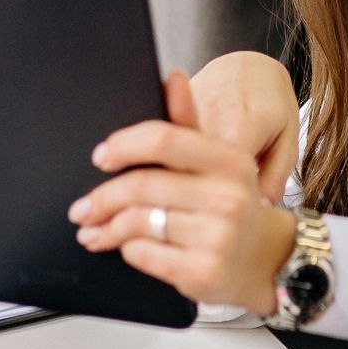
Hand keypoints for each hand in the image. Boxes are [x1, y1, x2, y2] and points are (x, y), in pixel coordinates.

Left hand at [70, 71, 297, 313]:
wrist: (266, 256)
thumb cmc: (230, 202)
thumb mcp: (217, 162)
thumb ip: (187, 122)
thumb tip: (172, 76)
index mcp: (230, 160)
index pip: (163, 140)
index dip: (123, 146)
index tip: (100, 157)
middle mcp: (228, 197)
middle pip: (141, 186)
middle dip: (101, 198)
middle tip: (82, 208)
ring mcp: (218, 237)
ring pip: (137, 222)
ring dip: (106, 228)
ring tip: (92, 230)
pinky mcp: (204, 272)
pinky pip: (144, 255)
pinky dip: (128, 250)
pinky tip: (127, 247)